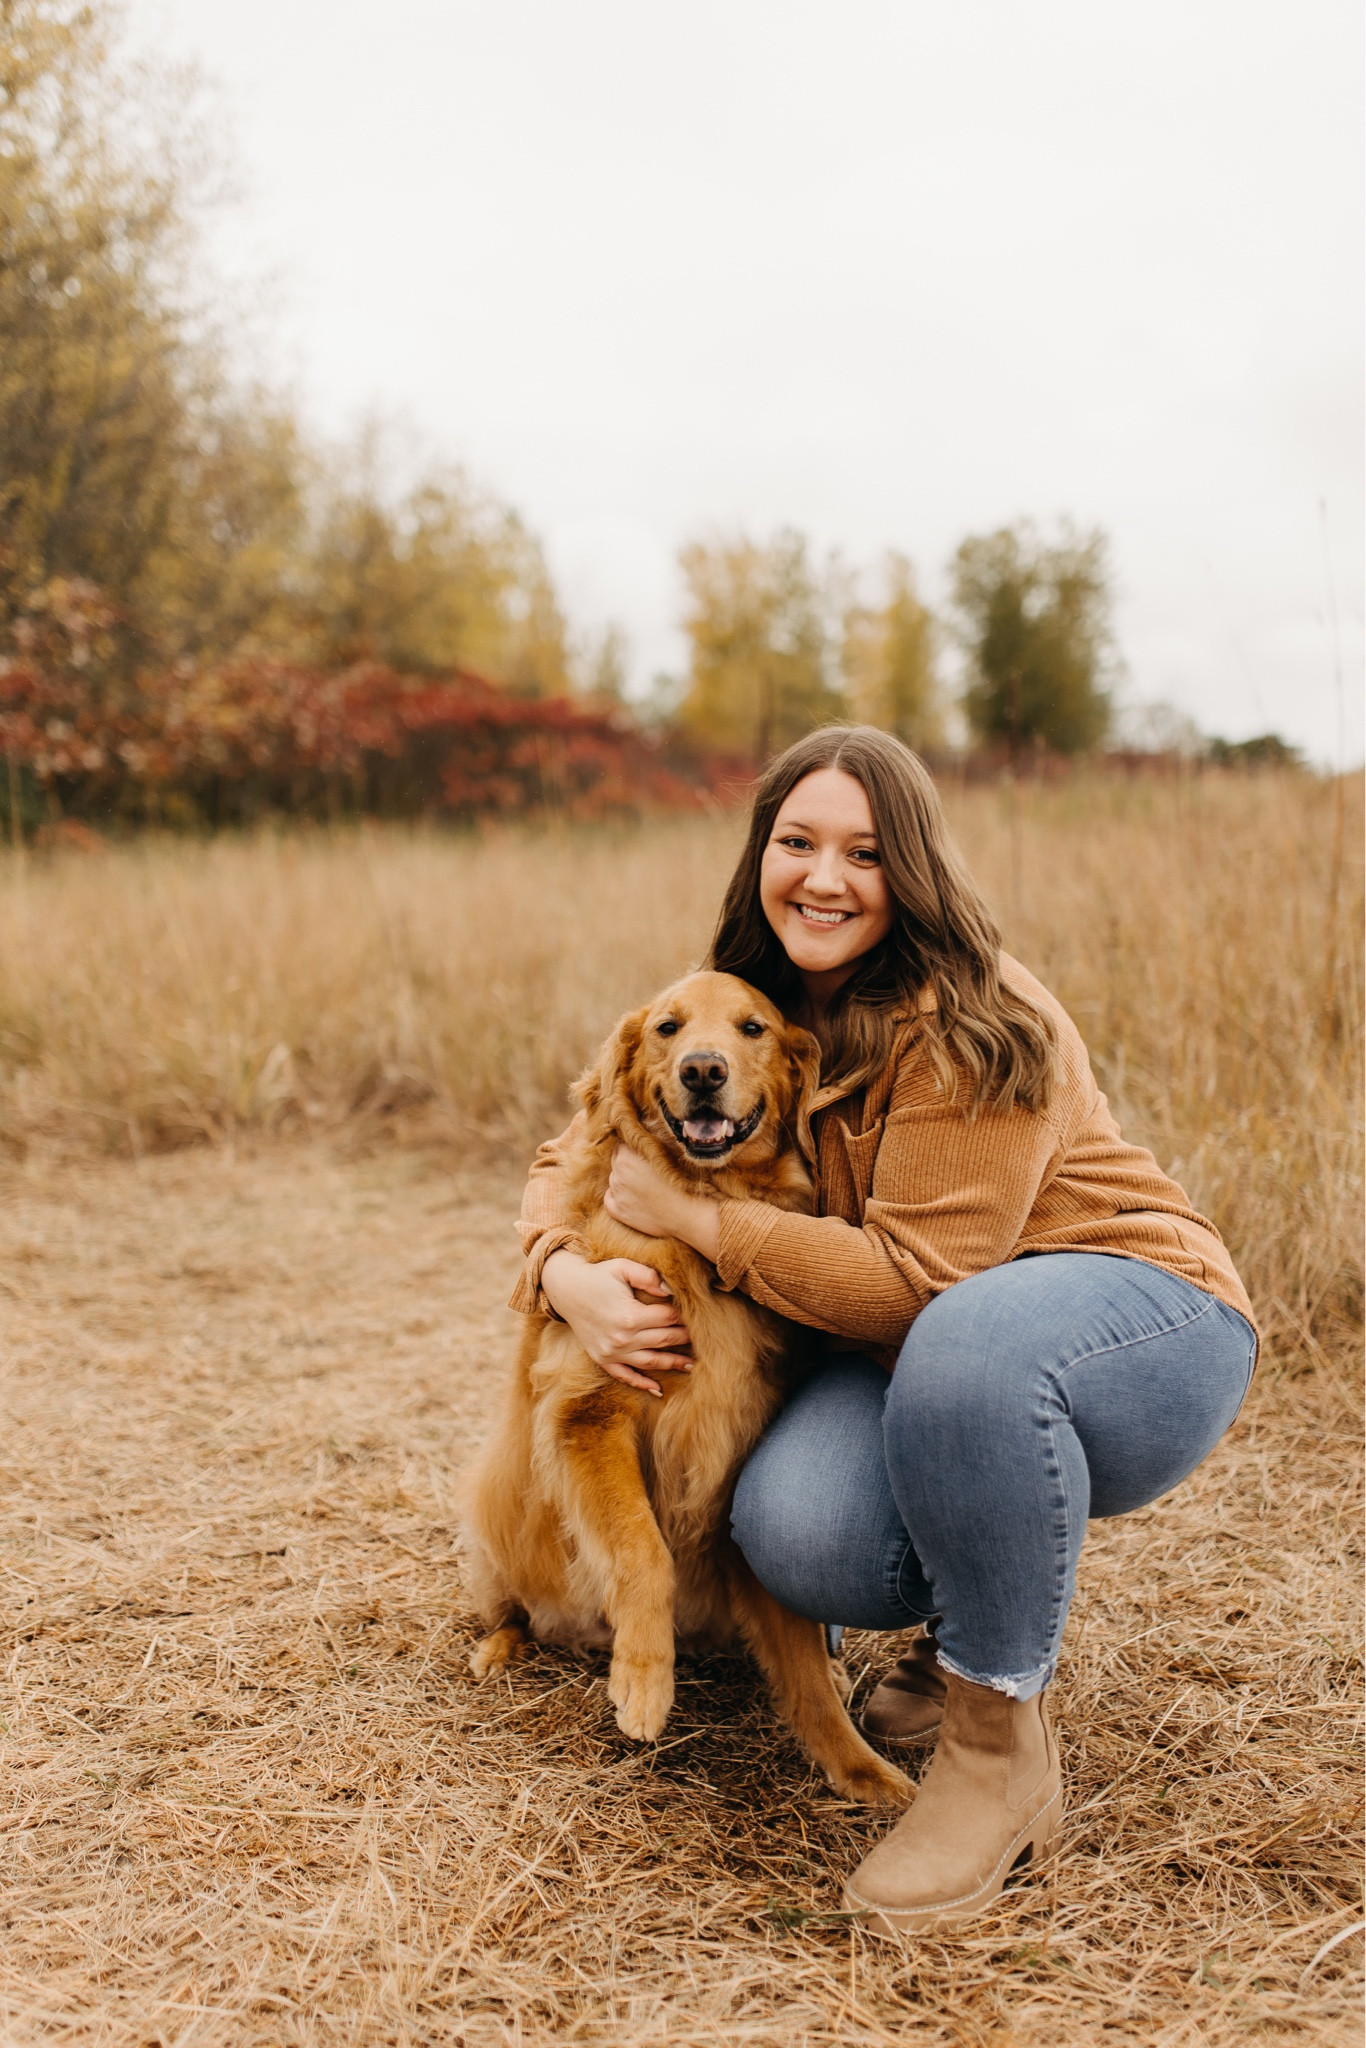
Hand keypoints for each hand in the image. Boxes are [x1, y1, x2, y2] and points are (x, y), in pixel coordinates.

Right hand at [540, 1250, 692, 1396]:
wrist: (565, 1289)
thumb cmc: (597, 1275)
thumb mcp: (622, 1267)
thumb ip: (648, 1276)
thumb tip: (671, 1290)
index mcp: (630, 1315)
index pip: (667, 1319)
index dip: (685, 1317)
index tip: (699, 1316)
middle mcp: (622, 1338)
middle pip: (663, 1341)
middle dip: (685, 1340)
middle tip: (706, 1340)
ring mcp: (611, 1352)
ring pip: (650, 1362)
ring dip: (672, 1364)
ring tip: (692, 1365)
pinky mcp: (602, 1359)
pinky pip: (625, 1376)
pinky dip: (641, 1384)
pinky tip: (658, 1389)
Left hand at [602, 1144, 720, 1261]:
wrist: (686, 1213)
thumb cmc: (681, 1181)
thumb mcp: (666, 1153)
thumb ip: (648, 1141)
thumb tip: (642, 1133)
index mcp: (626, 1157)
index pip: (621, 1143)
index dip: (633, 1144)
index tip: (643, 1149)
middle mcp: (617, 1174)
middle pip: (615, 1159)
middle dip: (626, 1160)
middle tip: (645, 1165)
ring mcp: (617, 1194)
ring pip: (614, 1178)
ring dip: (623, 1177)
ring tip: (643, 1183)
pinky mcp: (619, 1211)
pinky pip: (608, 1199)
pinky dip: (615, 1196)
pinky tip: (627, 1196)